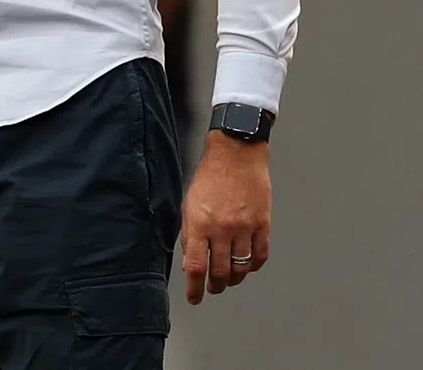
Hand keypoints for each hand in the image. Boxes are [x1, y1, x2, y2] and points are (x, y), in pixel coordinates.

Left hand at [181, 130, 270, 304]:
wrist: (236, 154)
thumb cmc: (210, 176)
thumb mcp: (189, 202)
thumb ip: (189, 232)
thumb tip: (190, 259)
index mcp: (199, 222)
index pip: (195, 266)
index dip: (194, 288)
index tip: (194, 298)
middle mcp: (222, 228)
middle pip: (219, 272)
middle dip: (214, 286)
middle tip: (212, 288)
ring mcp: (244, 227)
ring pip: (240, 268)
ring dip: (233, 279)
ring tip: (227, 279)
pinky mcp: (263, 225)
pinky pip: (260, 256)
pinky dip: (253, 266)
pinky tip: (247, 266)